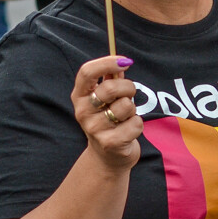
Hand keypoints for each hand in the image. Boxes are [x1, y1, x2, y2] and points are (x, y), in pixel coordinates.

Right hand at [71, 55, 140, 170]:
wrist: (107, 157)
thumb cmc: (108, 120)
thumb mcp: (105, 99)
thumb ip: (111, 79)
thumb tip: (122, 63)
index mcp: (79, 96)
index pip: (87, 72)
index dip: (107, 63)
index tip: (125, 62)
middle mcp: (83, 111)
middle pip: (110, 87)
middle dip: (128, 87)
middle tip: (130, 95)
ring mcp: (94, 128)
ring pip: (125, 106)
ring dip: (132, 109)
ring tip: (126, 117)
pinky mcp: (110, 143)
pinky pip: (135, 123)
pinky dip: (138, 125)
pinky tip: (129, 131)